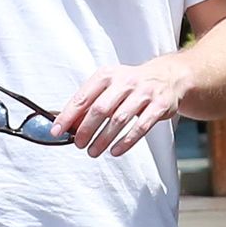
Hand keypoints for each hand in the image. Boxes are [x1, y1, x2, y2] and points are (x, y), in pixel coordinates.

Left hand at [57, 54, 188, 157]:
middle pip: (100, 109)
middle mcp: (125, 81)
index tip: (57, 131)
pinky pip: (141, 127)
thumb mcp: (109, 86)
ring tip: (93, 151)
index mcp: (107, 75)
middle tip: (78, 144)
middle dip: (86, 130)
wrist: (168, 77)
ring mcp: (144, 93)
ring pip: (119, 119)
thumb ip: (90, 103)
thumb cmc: (131, 85)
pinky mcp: (159, 106)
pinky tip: (115, 151)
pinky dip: (126, 141)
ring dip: (103, 139)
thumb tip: (69, 125)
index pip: (83, 97)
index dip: (68, 116)